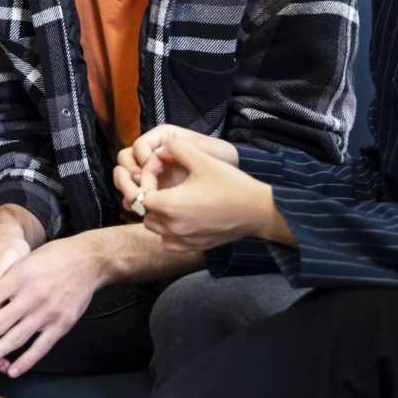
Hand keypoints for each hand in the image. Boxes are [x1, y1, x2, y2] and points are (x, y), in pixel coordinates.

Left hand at [0, 234, 102, 378]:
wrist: (89, 261)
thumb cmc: (55, 258)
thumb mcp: (25, 260)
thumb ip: (2, 277)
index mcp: (20, 277)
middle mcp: (31, 297)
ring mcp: (47, 313)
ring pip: (15, 339)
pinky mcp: (61, 325)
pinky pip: (40, 348)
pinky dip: (25, 361)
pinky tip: (10, 370)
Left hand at [114, 137, 285, 252]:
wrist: (258, 211)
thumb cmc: (231, 184)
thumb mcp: (202, 159)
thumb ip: (176, 148)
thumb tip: (159, 150)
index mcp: (171, 205)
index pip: (139, 195)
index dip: (145, 181)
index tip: (160, 173)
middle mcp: (172, 227)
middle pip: (144, 211)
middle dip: (148, 195)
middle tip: (163, 182)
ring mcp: (182, 240)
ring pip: (154, 226)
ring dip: (156, 212)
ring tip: (171, 197)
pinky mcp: (192, 248)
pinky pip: (167, 240)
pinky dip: (167, 229)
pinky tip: (181, 215)